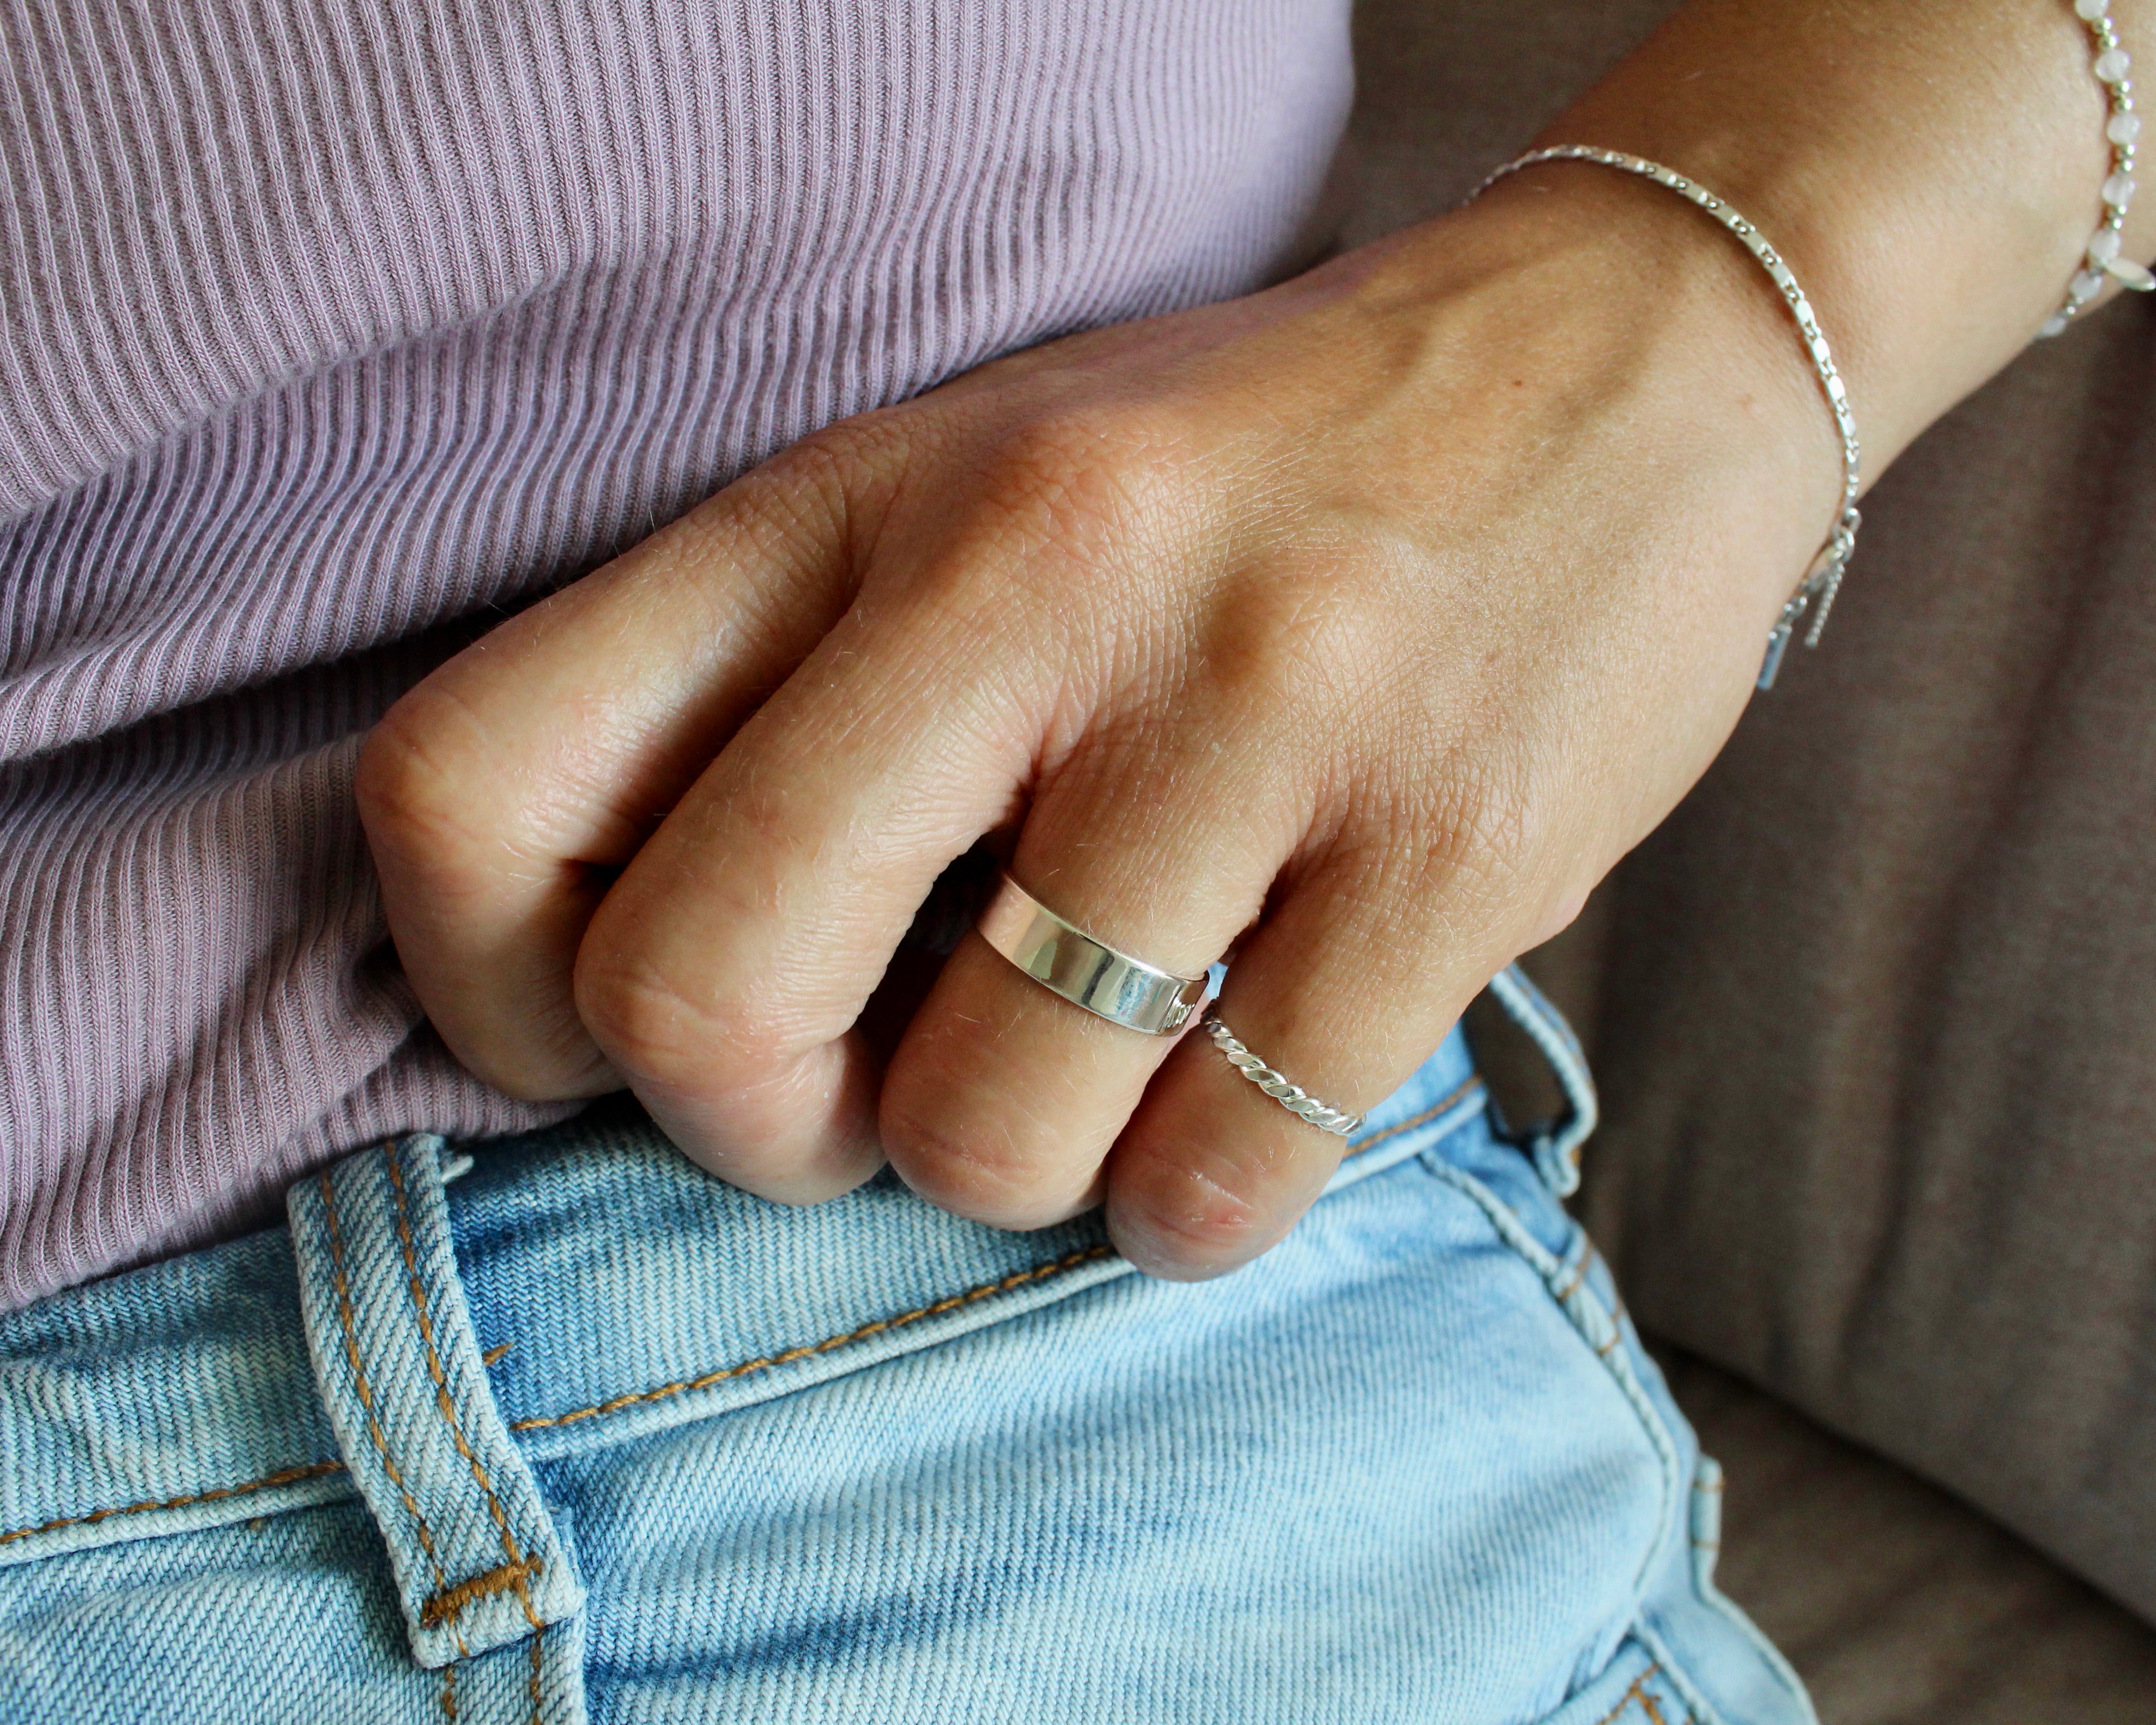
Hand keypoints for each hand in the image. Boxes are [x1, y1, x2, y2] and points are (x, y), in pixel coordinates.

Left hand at [357, 171, 1834, 1277]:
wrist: (1630, 358)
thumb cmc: (1245, 472)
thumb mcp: (964, 498)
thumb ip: (776, 701)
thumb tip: (643, 1012)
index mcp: (854, 495)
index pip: (477, 785)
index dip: (496, 995)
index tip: (622, 1037)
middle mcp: (1030, 577)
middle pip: (697, 997)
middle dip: (754, 1134)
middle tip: (862, 1101)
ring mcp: (1251, 710)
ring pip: (984, 1132)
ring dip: (1020, 1164)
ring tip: (1103, 1065)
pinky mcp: (1451, 843)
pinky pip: (1222, 1173)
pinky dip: (1193, 1206)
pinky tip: (1232, 1112)